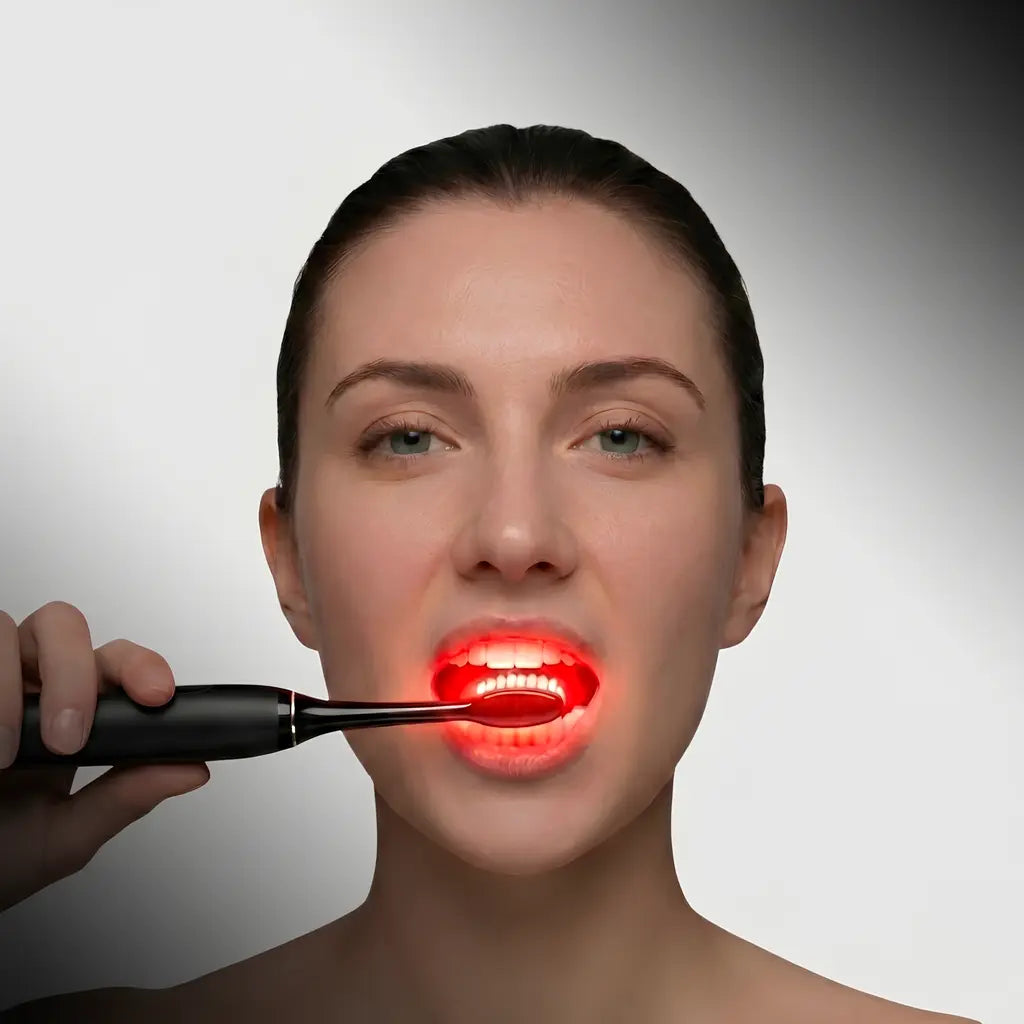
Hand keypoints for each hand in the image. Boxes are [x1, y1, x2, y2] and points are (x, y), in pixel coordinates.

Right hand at [0, 601, 208, 912]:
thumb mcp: (63, 836)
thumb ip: (125, 799)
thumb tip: (192, 771)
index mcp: (70, 710)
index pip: (114, 661)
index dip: (140, 665)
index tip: (156, 695)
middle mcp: (27, 684)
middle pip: (65, 626)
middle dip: (76, 672)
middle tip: (69, 737)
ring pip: (9, 628)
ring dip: (14, 691)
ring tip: (9, 752)